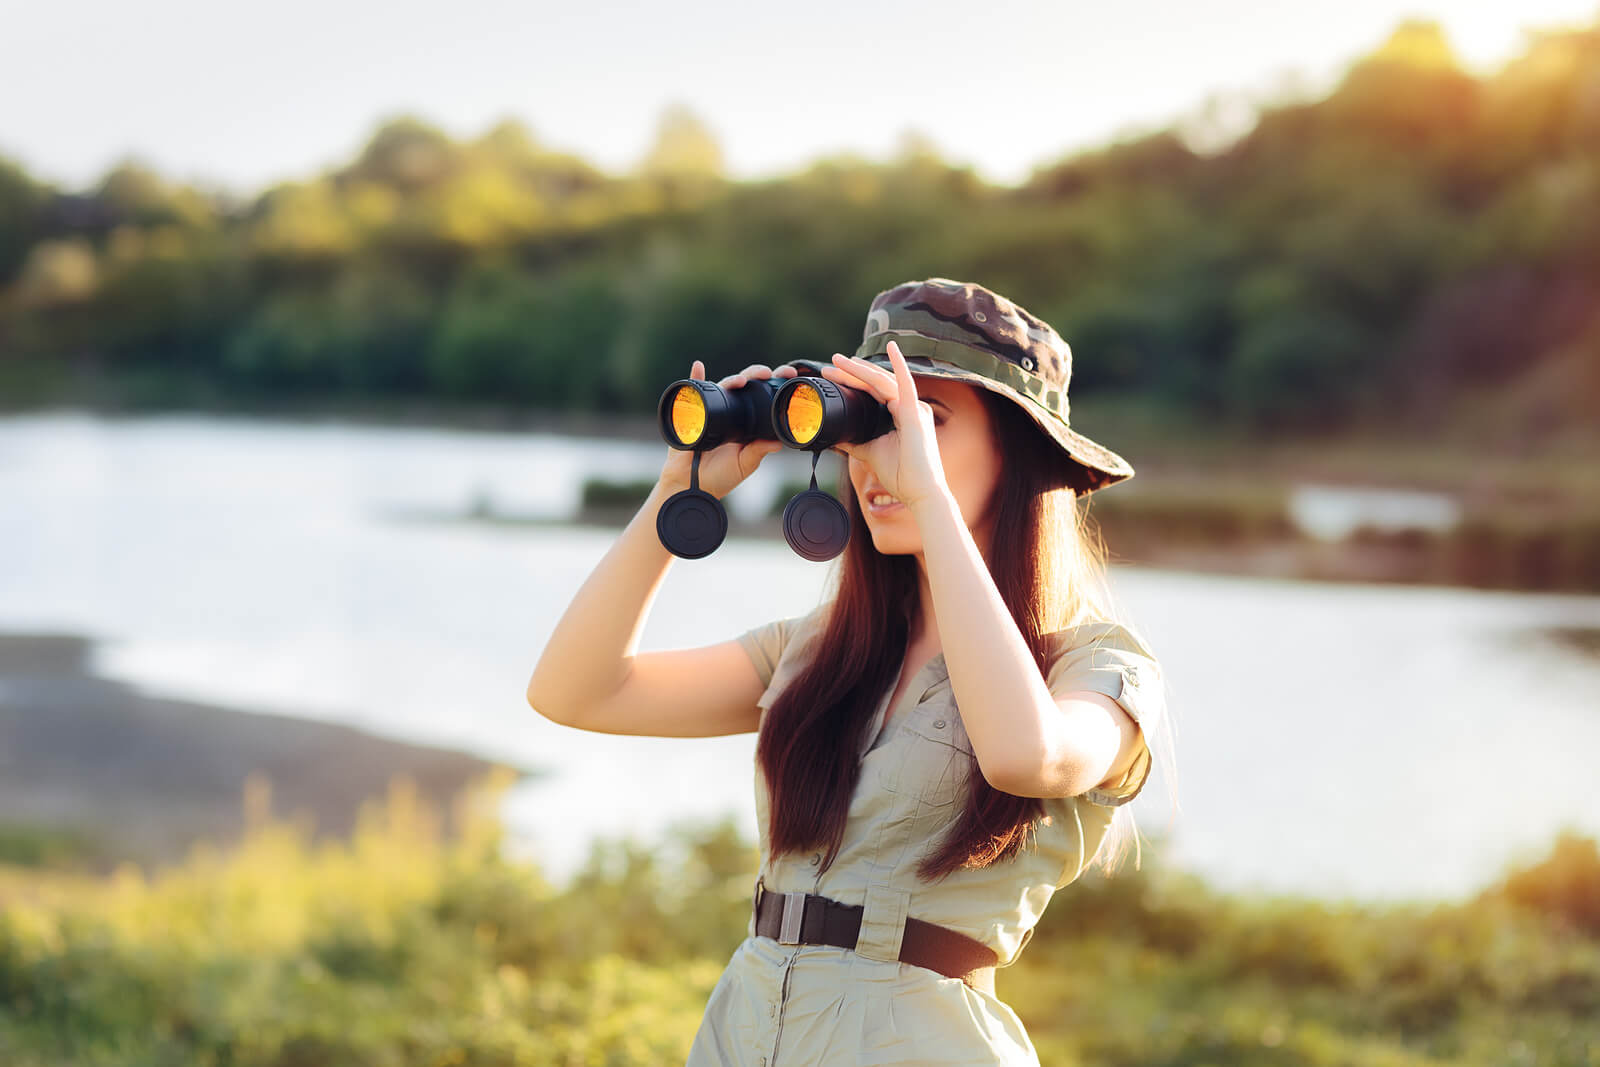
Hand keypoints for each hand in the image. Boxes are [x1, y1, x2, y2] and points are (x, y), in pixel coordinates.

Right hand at [658, 360, 798, 498]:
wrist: (692, 486)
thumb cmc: (720, 477)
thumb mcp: (745, 464)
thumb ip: (759, 450)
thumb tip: (779, 442)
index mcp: (747, 422)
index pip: (762, 397)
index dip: (773, 385)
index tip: (788, 376)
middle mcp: (731, 412)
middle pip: (745, 386)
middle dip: (756, 375)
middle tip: (766, 373)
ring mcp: (712, 410)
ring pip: (723, 386)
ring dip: (732, 380)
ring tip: (740, 381)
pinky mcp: (693, 412)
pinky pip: (693, 391)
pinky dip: (694, 376)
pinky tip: (698, 366)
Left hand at [819, 340, 946, 510]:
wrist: (920, 493)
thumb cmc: (902, 475)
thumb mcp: (870, 453)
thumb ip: (854, 441)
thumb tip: (833, 436)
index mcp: (901, 414)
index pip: (873, 391)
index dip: (853, 381)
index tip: (832, 375)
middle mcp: (910, 407)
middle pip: (876, 382)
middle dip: (852, 372)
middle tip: (831, 362)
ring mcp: (915, 408)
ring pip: (884, 381)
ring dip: (860, 370)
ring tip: (839, 361)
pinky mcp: (917, 414)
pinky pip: (907, 385)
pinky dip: (899, 365)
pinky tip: (892, 348)